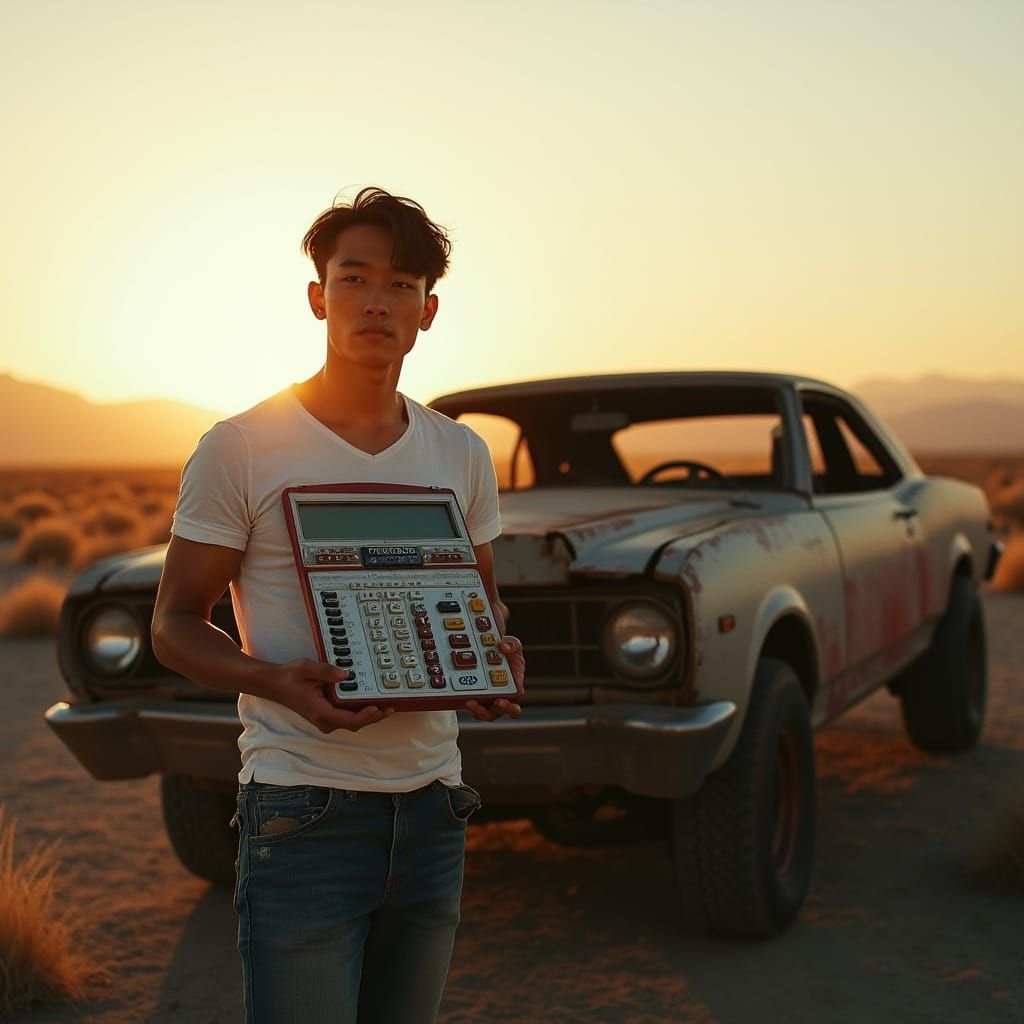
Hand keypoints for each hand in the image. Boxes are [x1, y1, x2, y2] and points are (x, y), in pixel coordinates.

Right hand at [269, 658, 394, 733]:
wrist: (276, 684)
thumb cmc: (291, 677)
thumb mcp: (307, 668)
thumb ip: (326, 671)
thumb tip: (346, 674)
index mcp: (321, 712)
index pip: (349, 720)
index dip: (366, 716)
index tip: (378, 708)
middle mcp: (324, 720)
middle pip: (355, 724)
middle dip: (374, 717)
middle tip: (392, 707)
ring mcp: (326, 719)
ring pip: (353, 722)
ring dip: (369, 716)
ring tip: (387, 706)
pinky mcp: (328, 715)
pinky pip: (348, 717)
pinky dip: (361, 712)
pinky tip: (372, 703)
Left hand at [466, 634, 524, 721]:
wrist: (492, 648)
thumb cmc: (507, 650)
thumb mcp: (513, 644)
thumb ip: (513, 645)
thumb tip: (504, 647)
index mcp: (513, 690)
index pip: (513, 706)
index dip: (508, 707)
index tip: (500, 700)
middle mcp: (500, 698)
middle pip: (494, 713)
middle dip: (485, 712)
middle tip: (475, 703)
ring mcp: (486, 698)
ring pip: (481, 713)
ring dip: (474, 710)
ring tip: (467, 701)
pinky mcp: (475, 696)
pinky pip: (470, 704)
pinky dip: (464, 702)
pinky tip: (459, 695)